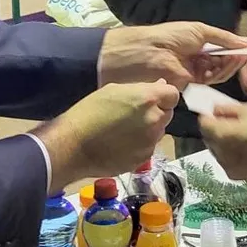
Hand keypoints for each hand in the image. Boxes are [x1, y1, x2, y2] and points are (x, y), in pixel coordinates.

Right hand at [35, 82, 179, 186]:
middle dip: (155, 112)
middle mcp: (154, 121)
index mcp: (148, 99)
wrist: (73, 145)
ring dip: (148, 130)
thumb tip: (159, 86)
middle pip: (167, 114)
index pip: (173, 94)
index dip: (163, 96)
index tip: (152, 98)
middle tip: (133, 115)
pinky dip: (139, 146)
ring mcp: (150, 143)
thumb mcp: (113, 91)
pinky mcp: (142, 159)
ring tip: (123, 131)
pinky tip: (120, 144)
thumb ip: (140, 89)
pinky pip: (147, 148)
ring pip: (157, 132)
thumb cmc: (89, 112)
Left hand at [98, 23, 246, 88]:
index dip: (236, 48)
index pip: (222, 48)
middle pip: (223, 61)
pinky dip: (220, 73)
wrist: (148, 52)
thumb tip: (245, 42)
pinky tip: (225, 66)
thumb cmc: (172, 36)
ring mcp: (194, 72)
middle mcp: (198, 58)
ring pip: (219, 72)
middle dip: (235, 57)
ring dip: (230, 65)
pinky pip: (210, 81)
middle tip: (246, 54)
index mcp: (199, 43)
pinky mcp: (190, 84)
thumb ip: (223, 38)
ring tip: (236, 57)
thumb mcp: (200, 30)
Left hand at [200, 103, 246, 191]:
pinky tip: (245, 150)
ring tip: (241, 136)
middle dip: (215, 128)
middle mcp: (218, 151)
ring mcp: (224, 165)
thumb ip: (227, 108)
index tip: (218, 112)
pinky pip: (224, 159)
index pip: (202, 122)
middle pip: (207, 136)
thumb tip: (214, 109)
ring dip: (222, 141)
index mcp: (221, 133)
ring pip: (215, 148)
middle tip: (232, 122)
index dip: (209, 115)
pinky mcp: (232, 175)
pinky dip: (229, 153)